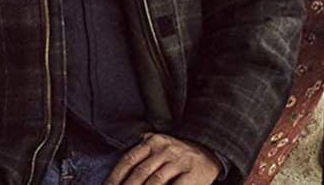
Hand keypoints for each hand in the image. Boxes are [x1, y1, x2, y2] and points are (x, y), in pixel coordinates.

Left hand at [105, 134, 219, 184]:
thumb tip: (116, 173)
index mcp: (151, 142)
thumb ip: (139, 152)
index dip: (115, 177)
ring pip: (156, 181)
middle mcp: (164, 150)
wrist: (208, 150)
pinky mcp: (192, 174)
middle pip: (140, 172)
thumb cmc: (176, 153)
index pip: (128, 160)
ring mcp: (179, 162)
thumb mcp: (157, 145)